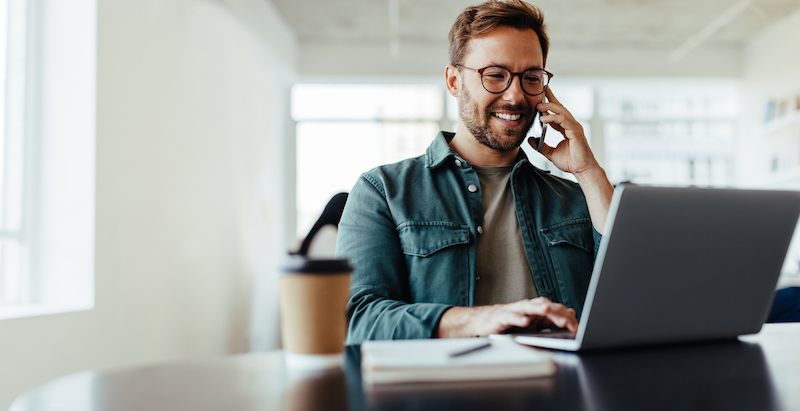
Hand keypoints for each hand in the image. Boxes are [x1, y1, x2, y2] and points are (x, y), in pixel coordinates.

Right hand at [436, 297, 578, 337]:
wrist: (482, 322)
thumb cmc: (508, 323)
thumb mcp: (533, 323)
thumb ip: (551, 319)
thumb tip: (570, 313)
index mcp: (535, 309)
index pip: (555, 310)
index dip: (566, 318)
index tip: (577, 328)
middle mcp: (526, 307)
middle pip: (544, 306)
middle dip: (556, 313)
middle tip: (568, 322)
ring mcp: (514, 311)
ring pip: (528, 307)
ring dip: (538, 309)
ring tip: (547, 311)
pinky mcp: (501, 317)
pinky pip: (510, 317)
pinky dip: (518, 319)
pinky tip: (525, 322)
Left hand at [528, 87, 599, 177]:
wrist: (581, 170)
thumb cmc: (571, 162)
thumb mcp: (550, 153)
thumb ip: (541, 146)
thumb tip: (530, 140)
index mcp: (566, 128)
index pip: (557, 112)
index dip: (550, 103)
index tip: (541, 95)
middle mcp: (571, 125)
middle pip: (560, 108)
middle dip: (550, 99)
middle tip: (539, 94)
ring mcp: (574, 128)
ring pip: (562, 112)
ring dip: (549, 107)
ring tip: (538, 107)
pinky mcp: (575, 132)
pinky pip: (564, 121)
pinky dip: (554, 118)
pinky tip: (544, 119)